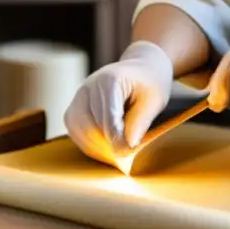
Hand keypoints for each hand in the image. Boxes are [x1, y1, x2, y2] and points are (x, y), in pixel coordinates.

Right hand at [64, 41, 173, 164]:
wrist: (140, 68)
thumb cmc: (150, 84)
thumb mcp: (154, 100)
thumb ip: (140, 122)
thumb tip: (126, 148)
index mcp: (109, 81)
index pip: (108, 118)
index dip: (117, 141)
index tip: (128, 156)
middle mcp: (88, 87)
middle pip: (91, 127)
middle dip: (107, 147)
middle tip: (126, 159)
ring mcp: (78, 97)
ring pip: (80, 132)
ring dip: (98, 148)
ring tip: (118, 155)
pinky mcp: (74, 108)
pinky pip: (76, 133)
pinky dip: (90, 144)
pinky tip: (107, 148)